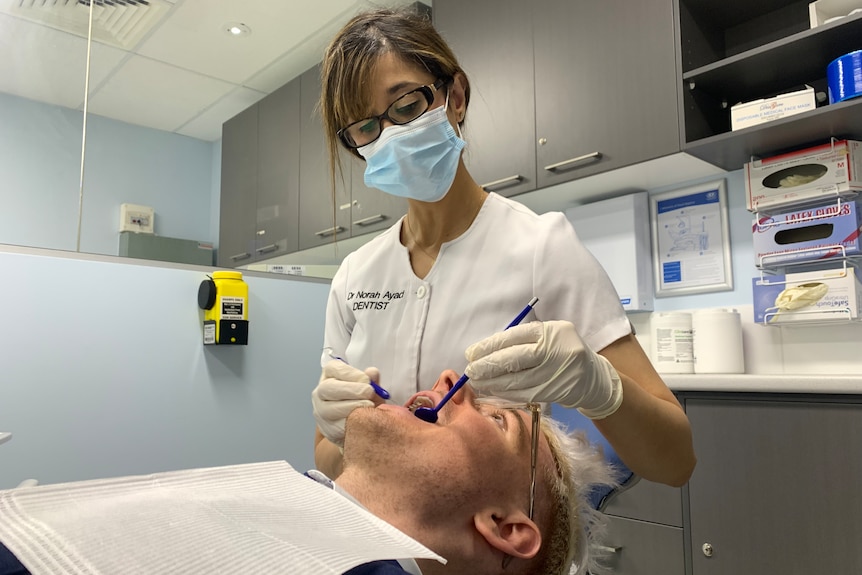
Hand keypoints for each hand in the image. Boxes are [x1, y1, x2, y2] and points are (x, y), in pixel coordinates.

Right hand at [312, 360, 381, 446]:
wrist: (359, 425)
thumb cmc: (363, 400)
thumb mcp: (370, 388)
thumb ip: (372, 380)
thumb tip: (372, 373)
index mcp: (330, 375)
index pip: (332, 368)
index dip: (349, 373)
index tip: (366, 379)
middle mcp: (321, 391)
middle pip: (328, 387)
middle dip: (350, 390)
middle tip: (369, 392)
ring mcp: (320, 410)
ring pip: (328, 408)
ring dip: (351, 407)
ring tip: (369, 406)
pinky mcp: (325, 428)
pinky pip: (334, 426)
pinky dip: (350, 424)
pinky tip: (362, 421)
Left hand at [464, 320, 622, 418]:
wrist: (592, 378)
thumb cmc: (562, 353)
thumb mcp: (549, 337)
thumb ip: (524, 340)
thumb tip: (485, 350)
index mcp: (551, 331)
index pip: (514, 336)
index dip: (490, 345)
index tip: (472, 353)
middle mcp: (555, 350)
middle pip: (513, 358)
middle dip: (488, 365)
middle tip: (471, 371)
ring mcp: (556, 372)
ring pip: (517, 379)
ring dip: (493, 383)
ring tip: (478, 382)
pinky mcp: (555, 391)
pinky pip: (524, 394)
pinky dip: (506, 393)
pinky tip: (493, 391)